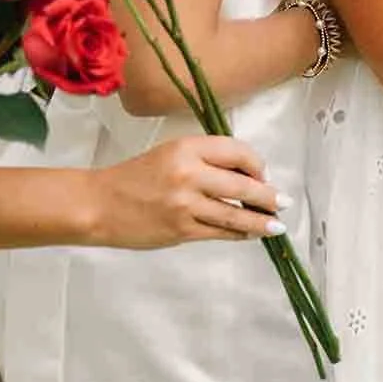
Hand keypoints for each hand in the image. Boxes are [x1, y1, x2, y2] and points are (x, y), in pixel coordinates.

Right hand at [87, 135, 286, 248]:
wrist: (98, 204)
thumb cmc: (136, 177)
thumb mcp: (172, 153)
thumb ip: (207, 160)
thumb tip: (250, 175)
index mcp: (187, 147)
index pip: (238, 151)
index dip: (257, 164)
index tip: (264, 175)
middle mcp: (188, 173)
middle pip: (243, 185)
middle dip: (268, 196)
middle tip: (284, 203)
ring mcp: (185, 204)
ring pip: (235, 213)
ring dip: (260, 221)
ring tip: (277, 225)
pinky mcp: (180, 230)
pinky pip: (219, 232)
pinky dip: (238, 233)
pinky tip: (250, 233)